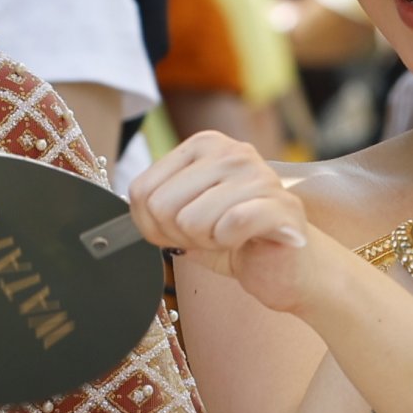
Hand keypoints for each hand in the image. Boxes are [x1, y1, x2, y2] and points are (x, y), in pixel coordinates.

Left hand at [130, 127, 321, 314]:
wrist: (287, 267)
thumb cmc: (234, 240)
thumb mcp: (183, 216)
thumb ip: (154, 206)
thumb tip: (125, 212)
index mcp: (204, 145)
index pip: (141, 190)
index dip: (153, 227)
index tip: (182, 231)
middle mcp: (232, 151)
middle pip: (161, 206)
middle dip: (180, 236)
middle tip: (211, 236)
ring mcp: (259, 175)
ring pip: (191, 220)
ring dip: (207, 243)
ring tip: (231, 238)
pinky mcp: (281, 206)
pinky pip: (228, 226)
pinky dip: (229, 245)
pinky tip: (246, 242)